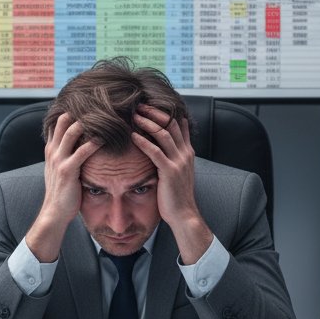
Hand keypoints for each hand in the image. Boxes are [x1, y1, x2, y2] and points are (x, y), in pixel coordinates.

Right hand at [26, 112, 98, 261]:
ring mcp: (59, 159)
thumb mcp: (59, 169)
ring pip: (73, 131)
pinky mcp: (68, 170)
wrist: (54, 212)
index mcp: (51, 148)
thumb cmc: (62, 191)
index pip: (59, 122)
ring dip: (89, 122)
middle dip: (82, 111)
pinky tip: (107, 137)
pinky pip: (83, 150)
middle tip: (101, 102)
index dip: (72, 111)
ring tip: (106, 114)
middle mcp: (53, 150)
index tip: (90, 102)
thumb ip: (66, 155)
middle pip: (65, 120)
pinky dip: (95, 142)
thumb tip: (79, 144)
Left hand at [131, 104, 212, 262]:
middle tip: (139, 105)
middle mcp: (185, 153)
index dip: (165, 112)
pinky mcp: (169, 172)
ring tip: (134, 115)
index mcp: (187, 152)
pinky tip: (133, 136)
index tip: (150, 104)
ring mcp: (178, 162)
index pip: (179, 124)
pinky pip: (155, 152)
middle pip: (171, 123)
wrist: (184, 214)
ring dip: (148, 122)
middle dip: (155, 112)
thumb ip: (171, 158)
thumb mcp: (177, 172)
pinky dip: (143, 141)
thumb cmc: (176, 195)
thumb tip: (159, 147)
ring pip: (164, 133)